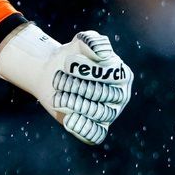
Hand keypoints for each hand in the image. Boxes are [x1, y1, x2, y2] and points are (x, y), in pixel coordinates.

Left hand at [0, 24, 132, 144]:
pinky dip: (83, 128)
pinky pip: (96, 134)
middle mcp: (121, 96)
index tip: (67, 64)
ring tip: (60, 96)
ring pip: (99, 114)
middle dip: (77, 87)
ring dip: (74, 104)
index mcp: (122, 74)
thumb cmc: (70, 57)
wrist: (51, 75)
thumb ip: (91, 41)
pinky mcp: (96, 128)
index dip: (86, 70)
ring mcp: (110, 113)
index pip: (110, 76)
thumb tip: (103, 53)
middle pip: (105, 96)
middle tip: (59, 81)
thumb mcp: (79, 42)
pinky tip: (69, 119)